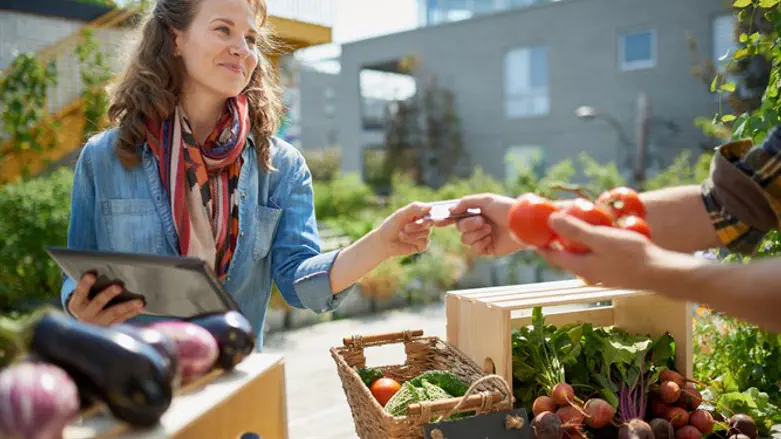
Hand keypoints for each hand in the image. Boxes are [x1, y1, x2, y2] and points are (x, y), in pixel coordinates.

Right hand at [67, 273, 144, 325]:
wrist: (83, 326)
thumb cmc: (85, 302)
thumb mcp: (81, 296)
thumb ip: (89, 286)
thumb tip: (100, 269)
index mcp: (77, 304)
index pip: (80, 292)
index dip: (85, 284)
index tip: (91, 274)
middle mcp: (86, 314)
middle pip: (98, 303)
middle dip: (108, 294)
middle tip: (119, 286)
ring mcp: (98, 322)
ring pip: (113, 313)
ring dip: (127, 306)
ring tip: (139, 301)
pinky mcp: (109, 327)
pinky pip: (122, 319)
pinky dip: (132, 313)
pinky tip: (141, 307)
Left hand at [375, 201, 433, 257]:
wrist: (384, 242)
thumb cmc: (391, 226)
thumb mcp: (401, 214)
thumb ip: (415, 208)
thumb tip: (431, 206)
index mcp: (419, 213)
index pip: (430, 211)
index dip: (428, 215)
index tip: (422, 218)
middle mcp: (423, 223)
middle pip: (429, 222)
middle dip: (416, 226)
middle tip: (405, 227)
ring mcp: (423, 234)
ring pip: (426, 233)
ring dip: (412, 235)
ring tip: (401, 235)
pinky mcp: (422, 245)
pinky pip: (425, 243)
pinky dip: (414, 242)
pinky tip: (406, 242)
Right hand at [437, 193, 521, 256]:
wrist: (522, 224)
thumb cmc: (506, 209)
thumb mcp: (486, 200)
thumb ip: (466, 203)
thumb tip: (450, 210)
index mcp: (477, 213)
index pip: (457, 217)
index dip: (446, 220)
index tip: (437, 221)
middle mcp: (478, 225)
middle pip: (459, 228)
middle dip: (468, 225)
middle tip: (482, 221)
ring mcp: (483, 238)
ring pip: (465, 240)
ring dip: (476, 234)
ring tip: (490, 229)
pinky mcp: (489, 249)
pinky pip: (475, 249)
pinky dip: (480, 243)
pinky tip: (490, 238)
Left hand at [537, 212, 671, 288]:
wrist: (662, 272)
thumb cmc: (630, 254)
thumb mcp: (599, 238)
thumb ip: (574, 230)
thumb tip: (550, 220)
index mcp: (580, 267)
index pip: (552, 256)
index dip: (541, 243)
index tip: (532, 231)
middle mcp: (588, 274)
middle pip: (566, 256)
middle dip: (559, 240)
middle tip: (555, 223)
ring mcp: (603, 274)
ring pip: (583, 255)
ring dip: (577, 241)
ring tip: (577, 224)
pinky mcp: (615, 271)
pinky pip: (597, 255)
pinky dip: (594, 244)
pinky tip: (601, 232)